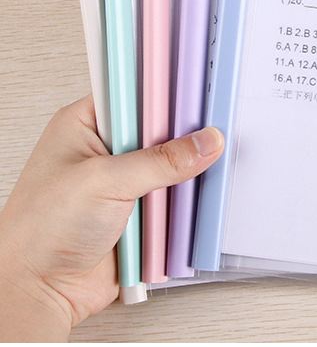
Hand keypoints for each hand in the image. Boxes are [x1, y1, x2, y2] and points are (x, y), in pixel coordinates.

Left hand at [0, 95, 222, 340]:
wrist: (38, 295)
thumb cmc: (40, 232)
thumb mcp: (104, 182)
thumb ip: (160, 160)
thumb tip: (204, 142)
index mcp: (86, 125)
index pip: (136, 91)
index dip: (167, 89)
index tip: (199, 90)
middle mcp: (107, 149)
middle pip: (160, 128)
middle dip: (183, 134)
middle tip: (210, 130)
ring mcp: (125, 180)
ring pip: (172, 164)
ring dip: (186, 171)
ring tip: (207, 166)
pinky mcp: (140, 210)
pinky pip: (175, 196)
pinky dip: (187, 199)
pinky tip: (197, 197)